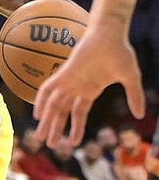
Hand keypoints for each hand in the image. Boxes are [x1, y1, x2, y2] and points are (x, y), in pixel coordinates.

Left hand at [33, 27, 144, 147]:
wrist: (110, 34)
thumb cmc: (119, 52)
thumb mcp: (130, 79)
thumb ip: (134, 97)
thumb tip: (141, 115)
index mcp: (90, 90)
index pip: (78, 113)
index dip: (75, 128)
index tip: (72, 143)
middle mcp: (76, 87)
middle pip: (62, 112)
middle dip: (55, 128)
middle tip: (48, 145)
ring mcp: (69, 80)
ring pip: (53, 104)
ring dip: (47, 121)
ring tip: (40, 136)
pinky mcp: (64, 73)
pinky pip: (49, 88)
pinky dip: (41, 101)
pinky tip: (37, 114)